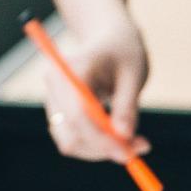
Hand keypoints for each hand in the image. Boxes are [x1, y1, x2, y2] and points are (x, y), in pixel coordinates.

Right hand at [41, 20, 151, 161]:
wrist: (108, 38)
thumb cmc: (123, 51)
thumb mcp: (133, 75)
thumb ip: (127, 106)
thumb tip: (124, 138)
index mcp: (71, 69)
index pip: (78, 115)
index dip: (102, 138)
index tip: (129, 153)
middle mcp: (55, 86)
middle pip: (69, 134)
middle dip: (102, 148)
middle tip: (137, 150)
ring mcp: (53, 101)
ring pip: (70, 142)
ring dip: (101, 150)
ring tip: (133, 141)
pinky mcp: (59, 113)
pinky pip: (73, 139)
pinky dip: (96, 145)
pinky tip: (118, 135)